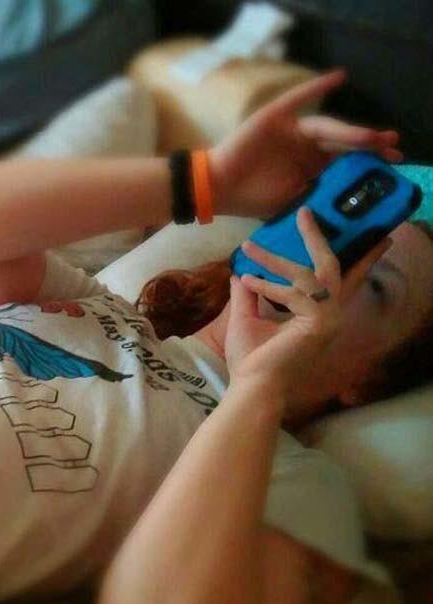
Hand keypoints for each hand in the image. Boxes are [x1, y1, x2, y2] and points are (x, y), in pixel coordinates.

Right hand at [210, 70, 402, 218]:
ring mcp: (290, 131)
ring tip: (372, 135)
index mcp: (311, 166)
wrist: (218, 189)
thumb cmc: (252, 199)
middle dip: (369, 143)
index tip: (395, 161)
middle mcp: (305, 146)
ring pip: (327, 127)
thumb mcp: (293, 201)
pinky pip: (298, 99)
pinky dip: (316, 86)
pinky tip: (339, 77)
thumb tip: (349, 196)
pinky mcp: (274, 118)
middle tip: (392, 144)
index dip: (370, 158)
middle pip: (343, 141)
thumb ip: (319, 194)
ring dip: (350, 130)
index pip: (346, 159)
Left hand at [224, 207, 391, 393]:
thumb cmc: (252, 359)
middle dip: (318, 238)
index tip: (368, 234)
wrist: (252, 387)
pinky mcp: (317, 324)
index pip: (341, 280)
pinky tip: (247, 279)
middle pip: (334, 267)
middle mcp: (330, 315)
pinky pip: (296, 293)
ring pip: (309, 274)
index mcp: (319, 314)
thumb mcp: (246, 318)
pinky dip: (269, 284)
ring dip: (275, 259)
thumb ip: (248, 294)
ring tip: (249, 246)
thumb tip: (238, 272)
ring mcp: (327, 319)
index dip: (353, 257)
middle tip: (305, 212)